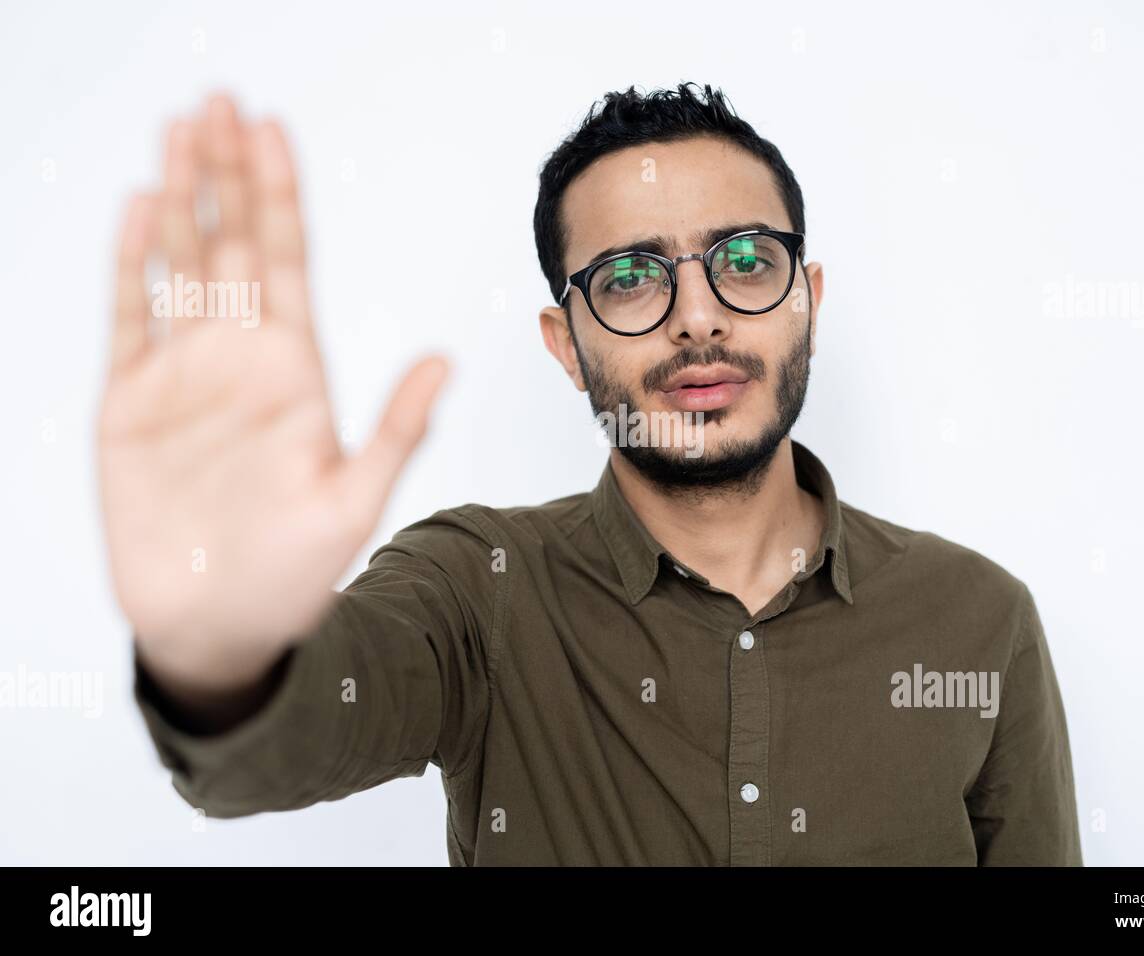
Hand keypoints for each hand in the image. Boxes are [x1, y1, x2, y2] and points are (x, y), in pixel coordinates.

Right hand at [99, 93, 448, 692]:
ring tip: (177, 134)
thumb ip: (395, 428)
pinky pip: (129, 321)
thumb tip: (443, 359)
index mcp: (295, 371)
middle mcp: (240, 360)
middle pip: (230, 245)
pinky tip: (136, 213)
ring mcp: (184, 377)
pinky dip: (130, 268)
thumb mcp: (354, 501)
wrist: (220, 629)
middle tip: (217, 103)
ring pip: (179, 267)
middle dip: (225, 173)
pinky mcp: (131, 406)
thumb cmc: (294, 575)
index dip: (278, 195)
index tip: (272, 130)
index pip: (287, 262)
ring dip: (177, 200)